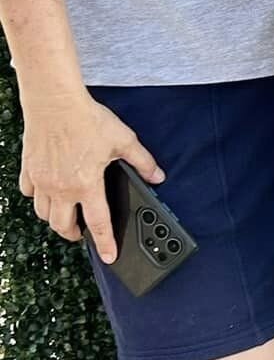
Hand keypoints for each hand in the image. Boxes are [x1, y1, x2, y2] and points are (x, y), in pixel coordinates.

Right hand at [18, 92, 161, 263]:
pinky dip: (37, 197)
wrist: (54, 102)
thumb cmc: (87, 119)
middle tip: (83, 234)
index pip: (98, 224)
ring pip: (43, 214)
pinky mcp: (28, 170)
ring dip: (55, 220)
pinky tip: (46, 192)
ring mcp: (41, 181)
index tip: (109, 257)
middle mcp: (61, 188)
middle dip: (74, 235)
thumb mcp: (124, 140)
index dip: (105, 244)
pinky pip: (28, 193)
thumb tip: (158, 176)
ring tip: (65, 216)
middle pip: (62, 226)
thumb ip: (143, 161)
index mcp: (86, 185)